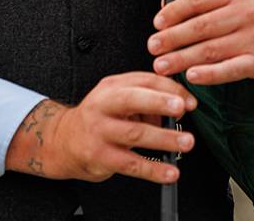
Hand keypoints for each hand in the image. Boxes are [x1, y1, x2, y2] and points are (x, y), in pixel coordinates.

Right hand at [5, 72, 195, 183]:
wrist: (64, 140)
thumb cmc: (99, 118)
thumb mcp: (119, 99)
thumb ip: (148, 98)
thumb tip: (181, 106)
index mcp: (113, 86)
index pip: (144, 80)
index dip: (170, 89)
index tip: (189, 101)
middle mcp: (103, 105)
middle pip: (132, 99)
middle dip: (159, 102)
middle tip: (181, 108)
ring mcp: (100, 131)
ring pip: (134, 133)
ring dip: (163, 138)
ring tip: (186, 142)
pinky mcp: (99, 156)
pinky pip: (130, 164)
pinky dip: (153, 169)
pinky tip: (170, 172)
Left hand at [148, 0, 253, 83]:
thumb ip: (204, 4)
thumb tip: (165, 10)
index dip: (175, 12)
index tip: (157, 23)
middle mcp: (246, 13)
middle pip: (201, 26)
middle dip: (173, 38)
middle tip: (153, 46)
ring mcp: (253, 38)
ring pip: (211, 49)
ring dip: (182, 58)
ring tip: (162, 65)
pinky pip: (229, 69)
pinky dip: (209, 74)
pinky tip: (191, 76)